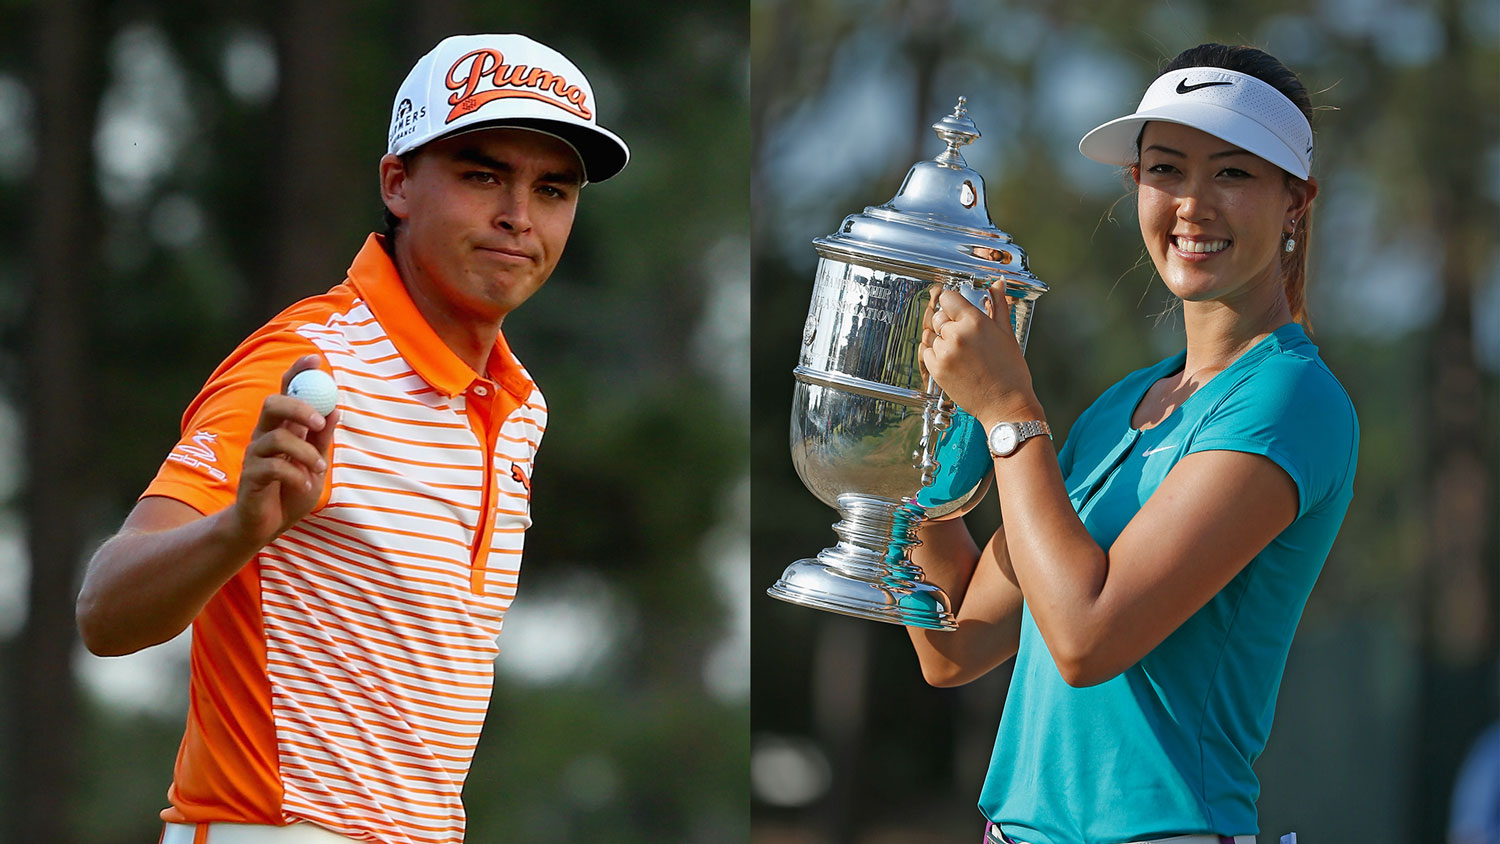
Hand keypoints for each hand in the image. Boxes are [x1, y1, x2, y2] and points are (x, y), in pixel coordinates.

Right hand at [228, 355, 339, 545]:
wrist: (267, 526)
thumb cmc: (290, 491)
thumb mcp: (315, 464)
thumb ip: (321, 439)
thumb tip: (335, 408)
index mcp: (282, 428)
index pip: (285, 392)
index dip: (297, 373)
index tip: (314, 360)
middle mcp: (264, 436)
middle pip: (272, 404)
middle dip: (299, 407)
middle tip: (321, 423)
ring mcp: (255, 456)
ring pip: (276, 437)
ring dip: (305, 453)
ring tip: (318, 469)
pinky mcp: (250, 477)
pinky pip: (274, 467)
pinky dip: (296, 476)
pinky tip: (304, 486)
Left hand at [920, 284, 1041, 425]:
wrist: (1005, 404)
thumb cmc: (1010, 371)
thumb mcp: (1007, 333)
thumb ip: (998, 306)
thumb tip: (997, 285)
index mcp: (974, 322)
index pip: (949, 298)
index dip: (953, 302)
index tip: (957, 308)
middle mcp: (956, 335)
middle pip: (938, 316)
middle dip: (949, 322)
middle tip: (965, 336)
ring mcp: (944, 353)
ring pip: (932, 335)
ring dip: (943, 340)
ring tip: (962, 353)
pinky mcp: (936, 369)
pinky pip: (927, 352)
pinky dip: (936, 355)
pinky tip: (954, 362)